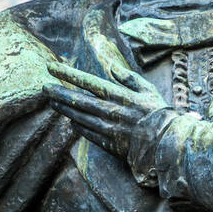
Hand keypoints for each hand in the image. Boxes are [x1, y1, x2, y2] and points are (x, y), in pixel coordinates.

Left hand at [44, 59, 167, 159]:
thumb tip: (112, 67)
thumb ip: (128, 78)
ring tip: (52, 102)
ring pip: (80, 117)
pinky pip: (89, 134)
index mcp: (119, 96)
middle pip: (78, 100)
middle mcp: (111, 112)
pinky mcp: (110, 144)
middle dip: (59, 93)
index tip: (52, 67)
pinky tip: (70, 121)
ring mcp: (109, 129)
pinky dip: (78, 127)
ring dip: (64, 109)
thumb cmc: (161, 115)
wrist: (169, 144)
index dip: (68, 74)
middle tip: (44, 87)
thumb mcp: (148, 90)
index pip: (88, 82)